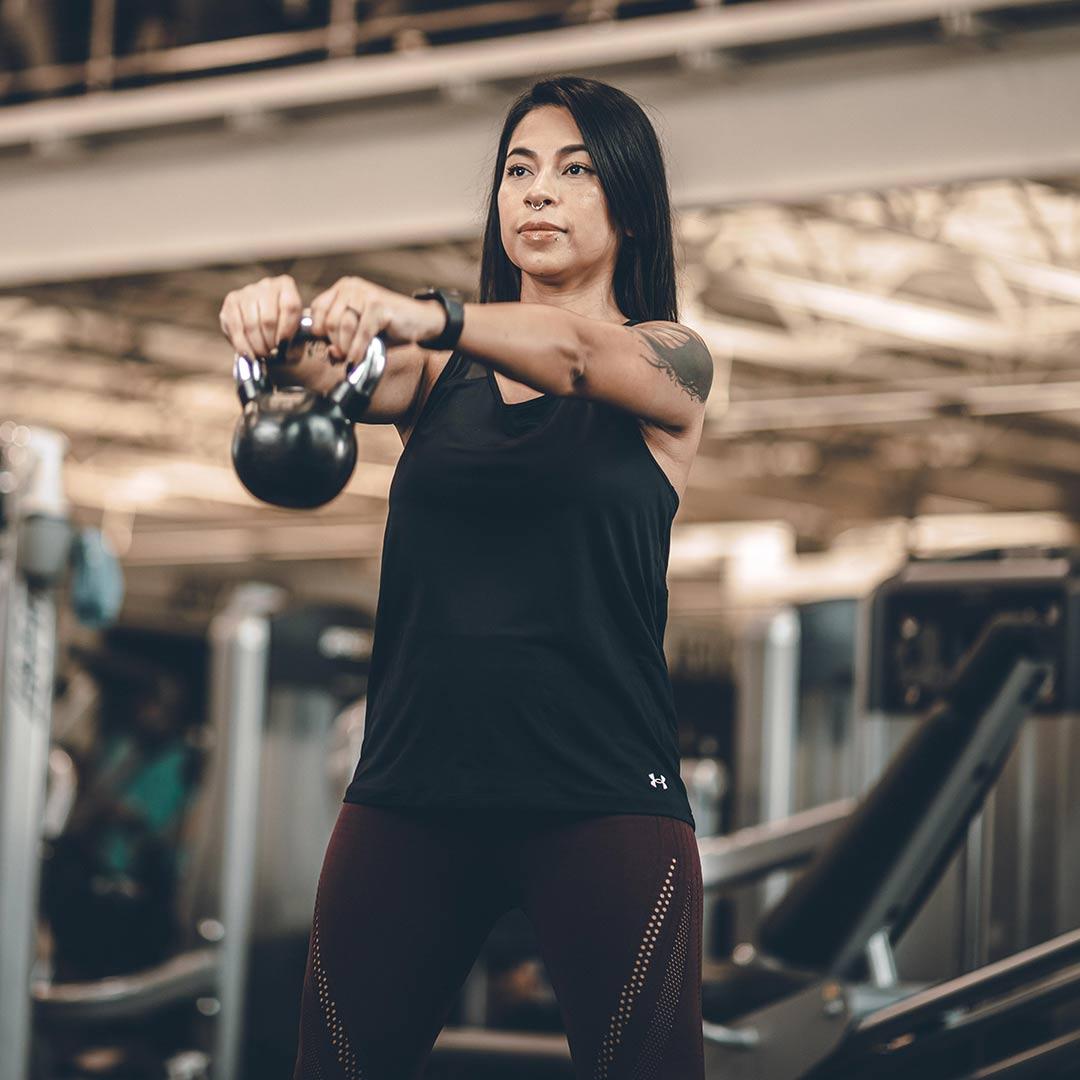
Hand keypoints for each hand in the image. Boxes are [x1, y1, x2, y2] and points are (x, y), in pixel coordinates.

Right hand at [218, 275, 303, 360]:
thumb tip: (293, 343)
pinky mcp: (231, 302)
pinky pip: (235, 327)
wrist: (268, 332)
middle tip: (272, 355)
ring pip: (251, 324)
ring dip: (257, 346)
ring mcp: (246, 292)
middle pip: (268, 318)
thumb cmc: (286, 335)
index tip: (284, 346)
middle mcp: (266, 285)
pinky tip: (248, 356)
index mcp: (286, 287)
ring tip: (262, 355)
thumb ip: (298, 340)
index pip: (290, 306)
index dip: (287, 329)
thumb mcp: (298, 337)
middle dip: (270, 342)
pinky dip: (242, 345)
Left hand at [308, 276, 445, 367]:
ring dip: (346, 349)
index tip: (330, 345)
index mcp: (343, 288)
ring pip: (343, 327)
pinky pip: (361, 334)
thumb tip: (331, 353)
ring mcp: (365, 294)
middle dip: (336, 344)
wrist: (419, 320)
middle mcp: (351, 287)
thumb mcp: (359, 333)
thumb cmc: (388, 327)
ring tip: (353, 358)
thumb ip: (342, 341)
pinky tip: (358, 360)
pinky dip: (358, 351)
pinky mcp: (378, 306)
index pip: (316, 309)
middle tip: (345, 355)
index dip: (319, 332)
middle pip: (329, 321)